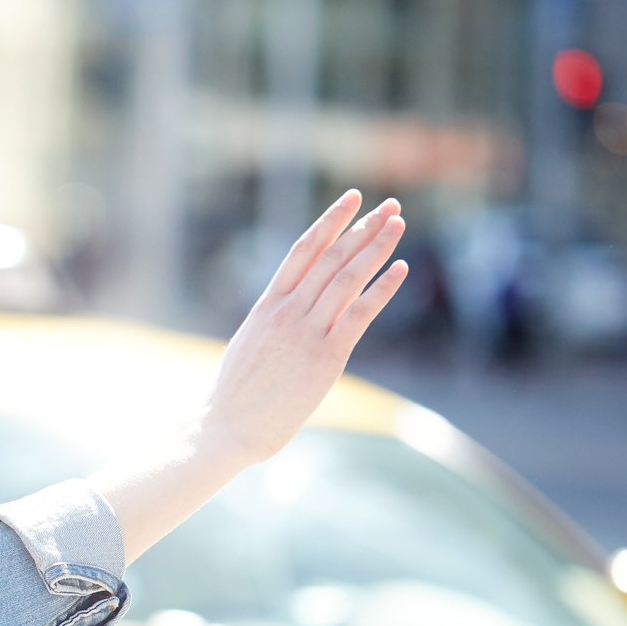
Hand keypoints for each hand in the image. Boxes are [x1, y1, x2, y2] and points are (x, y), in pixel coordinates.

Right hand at [200, 191, 407, 465]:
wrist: (226, 426)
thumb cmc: (236, 394)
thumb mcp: (251, 343)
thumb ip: (275, 322)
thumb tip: (291, 311)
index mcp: (267, 305)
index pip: (304, 250)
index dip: (331, 221)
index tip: (352, 199)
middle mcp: (288, 310)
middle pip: (332, 256)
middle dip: (364, 227)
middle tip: (390, 205)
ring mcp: (306, 331)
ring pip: (347, 276)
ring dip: (376, 246)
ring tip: (398, 223)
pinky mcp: (325, 356)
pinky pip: (360, 313)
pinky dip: (382, 287)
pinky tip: (400, 267)